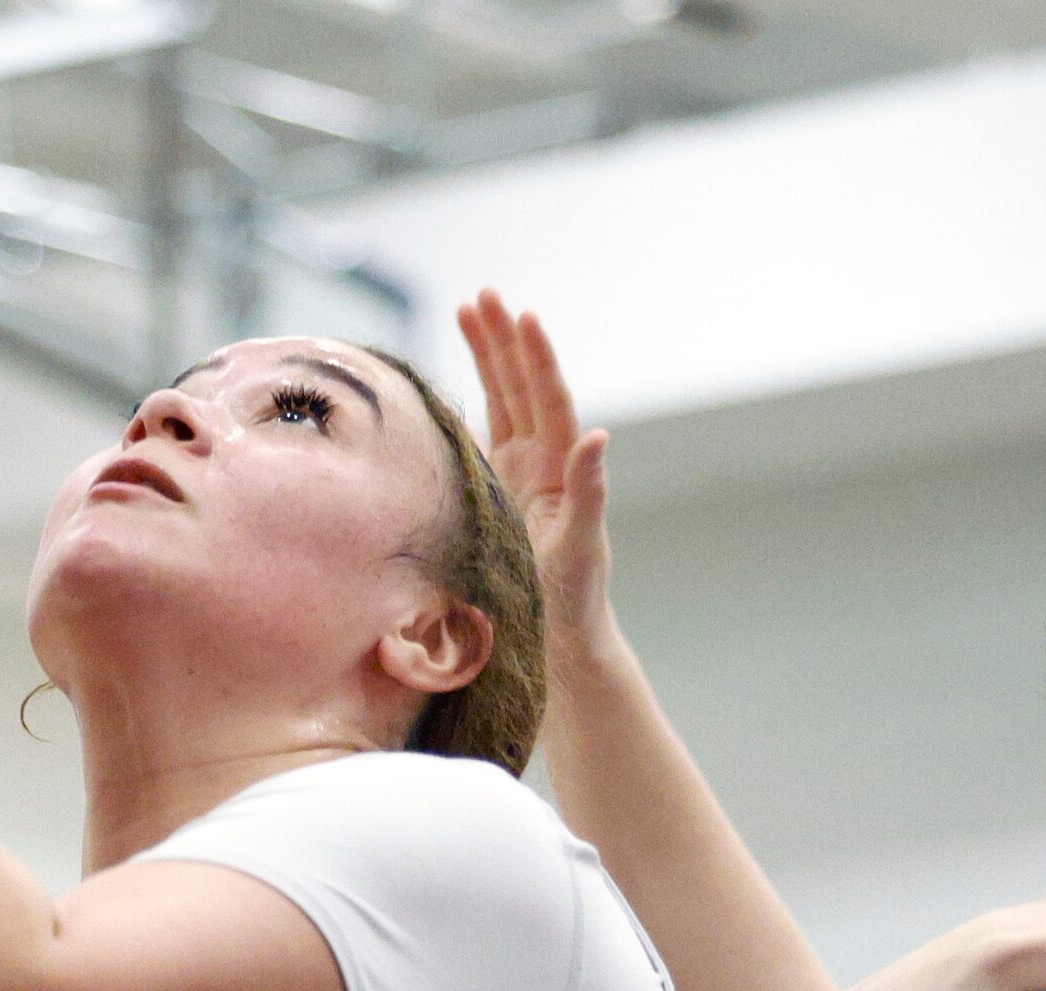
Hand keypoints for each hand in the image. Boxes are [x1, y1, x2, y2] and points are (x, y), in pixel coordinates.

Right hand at [457, 290, 612, 659]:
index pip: (547, 401)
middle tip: (484, 294)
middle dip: (502, 340)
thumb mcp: (581, 548)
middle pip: (519, 388)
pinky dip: (463, 403)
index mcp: (561, 470)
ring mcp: (516, 475)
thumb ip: (590, 492)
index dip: (535, 358)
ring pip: (499, 403)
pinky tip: (447, 376)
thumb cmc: (572, 601)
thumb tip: (598, 434)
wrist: (557, 640)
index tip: (522, 315)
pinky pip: (478, 437)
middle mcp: (540, 464)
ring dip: (485, 358)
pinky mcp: (494, 493)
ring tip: (468, 312)